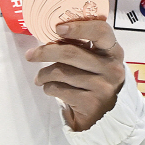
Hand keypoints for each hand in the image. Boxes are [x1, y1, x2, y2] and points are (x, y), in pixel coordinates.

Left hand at [25, 17, 125, 131]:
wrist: (103, 118)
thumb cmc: (94, 81)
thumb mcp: (95, 62)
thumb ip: (82, 48)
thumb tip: (52, 34)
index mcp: (114, 52)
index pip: (101, 31)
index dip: (78, 27)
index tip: (58, 28)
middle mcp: (112, 68)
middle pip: (71, 53)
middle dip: (45, 52)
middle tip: (30, 55)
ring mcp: (103, 87)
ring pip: (61, 72)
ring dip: (43, 74)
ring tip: (39, 78)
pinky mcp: (91, 104)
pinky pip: (59, 89)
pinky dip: (48, 88)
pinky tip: (49, 89)